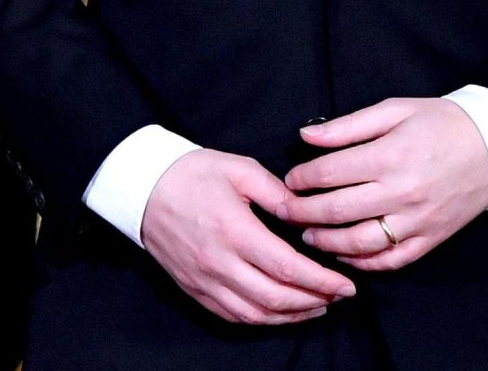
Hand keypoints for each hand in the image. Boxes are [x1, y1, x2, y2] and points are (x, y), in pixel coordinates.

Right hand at [139, 149, 355, 326]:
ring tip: (317, 305)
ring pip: (257, 314)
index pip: (288, 268)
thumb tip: (307, 216)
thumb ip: (277, 193)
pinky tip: (279, 310)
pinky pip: (233, 316)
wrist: (140, 186)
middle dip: (316, 300)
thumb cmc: (190, 172)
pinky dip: (262, 319)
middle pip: (277, 298)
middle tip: (339, 295)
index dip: (323, 281)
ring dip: (292, 316)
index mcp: (233, 230)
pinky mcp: (193, 288)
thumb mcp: (238, 168)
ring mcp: (204, 280)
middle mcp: (219, 262)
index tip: (347, 284)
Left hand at [281, 98, 487, 270]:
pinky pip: (392, 259)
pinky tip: (344, 254)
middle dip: (302, 213)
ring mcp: (417, 220)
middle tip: (282, 212)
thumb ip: (347, 126)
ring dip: (327, 242)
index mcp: (389, 156)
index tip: (288, 181)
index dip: (301, 179)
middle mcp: (401, 192)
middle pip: (338, 210)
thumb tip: (305, 136)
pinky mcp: (431, 238)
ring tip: (307, 236)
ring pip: (361, 242)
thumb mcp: (393, 111)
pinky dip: (364, 262)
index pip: (330, 173)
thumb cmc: (439, 122)